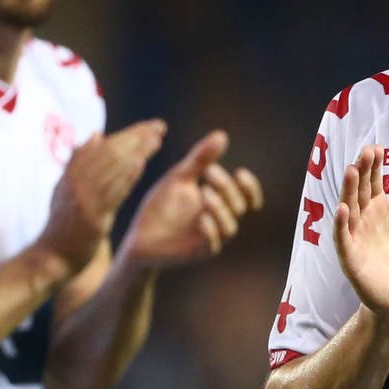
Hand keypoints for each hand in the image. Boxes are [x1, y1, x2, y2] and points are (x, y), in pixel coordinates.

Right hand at [37, 119, 166, 276]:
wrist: (51, 259)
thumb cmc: (62, 226)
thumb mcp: (65, 189)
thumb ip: (79, 163)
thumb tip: (96, 134)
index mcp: (71, 175)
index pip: (103, 147)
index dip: (127, 135)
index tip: (148, 126)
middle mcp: (75, 183)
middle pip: (109, 153)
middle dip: (136, 138)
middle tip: (158, 127)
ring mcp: (82, 200)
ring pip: (111, 169)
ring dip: (135, 151)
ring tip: (156, 139)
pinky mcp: (91, 219)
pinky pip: (110, 194)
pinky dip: (125, 177)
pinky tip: (140, 164)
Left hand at [123, 129, 265, 267]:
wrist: (138, 236)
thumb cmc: (162, 207)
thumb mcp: (180, 177)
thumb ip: (201, 159)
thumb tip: (222, 135)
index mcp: (220, 204)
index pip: (248, 198)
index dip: (250, 187)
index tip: (239, 171)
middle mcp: (220, 222)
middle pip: (239, 207)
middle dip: (227, 188)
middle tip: (209, 171)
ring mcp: (210, 239)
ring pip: (230, 227)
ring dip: (221, 209)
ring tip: (205, 192)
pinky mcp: (196, 253)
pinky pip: (211, 244)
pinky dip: (209, 229)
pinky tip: (200, 216)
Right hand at [335, 145, 388, 324]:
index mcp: (379, 209)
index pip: (374, 182)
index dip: (374, 165)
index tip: (378, 148)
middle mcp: (364, 219)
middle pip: (360, 190)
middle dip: (362, 171)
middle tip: (366, 152)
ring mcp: (355, 237)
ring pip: (349, 209)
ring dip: (349, 190)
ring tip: (352, 171)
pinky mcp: (351, 257)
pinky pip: (343, 238)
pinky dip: (341, 224)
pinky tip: (343, 209)